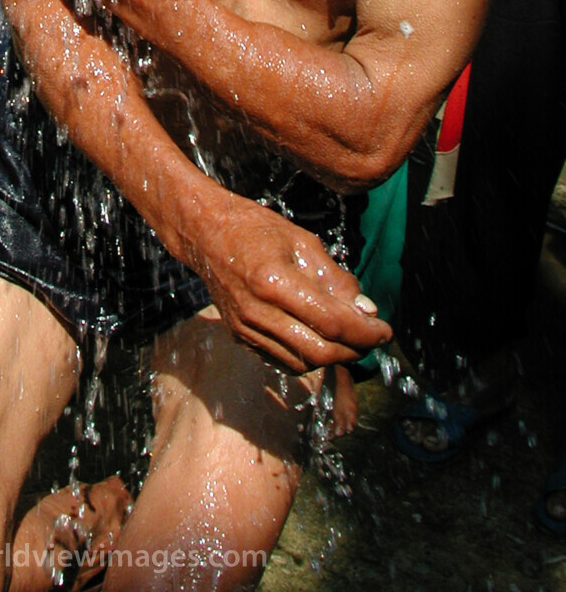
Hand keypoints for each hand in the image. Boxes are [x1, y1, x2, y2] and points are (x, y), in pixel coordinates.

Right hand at [195, 192, 391, 372]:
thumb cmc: (255, 229)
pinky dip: (309, 356)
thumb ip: (336, 279)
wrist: (206, 233)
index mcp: (274, 282)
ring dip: (334, 356)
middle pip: (320, 351)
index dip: (366, 332)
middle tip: (372, 337)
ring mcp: (246, 328)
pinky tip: (320, 339)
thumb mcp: (303, 242)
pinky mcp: (240, 337)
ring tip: (350, 338)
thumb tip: (367, 310)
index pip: (332, 322)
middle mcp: (258, 311)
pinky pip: (283, 360)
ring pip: (304, 363)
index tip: (385, 331)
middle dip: (355, 350)